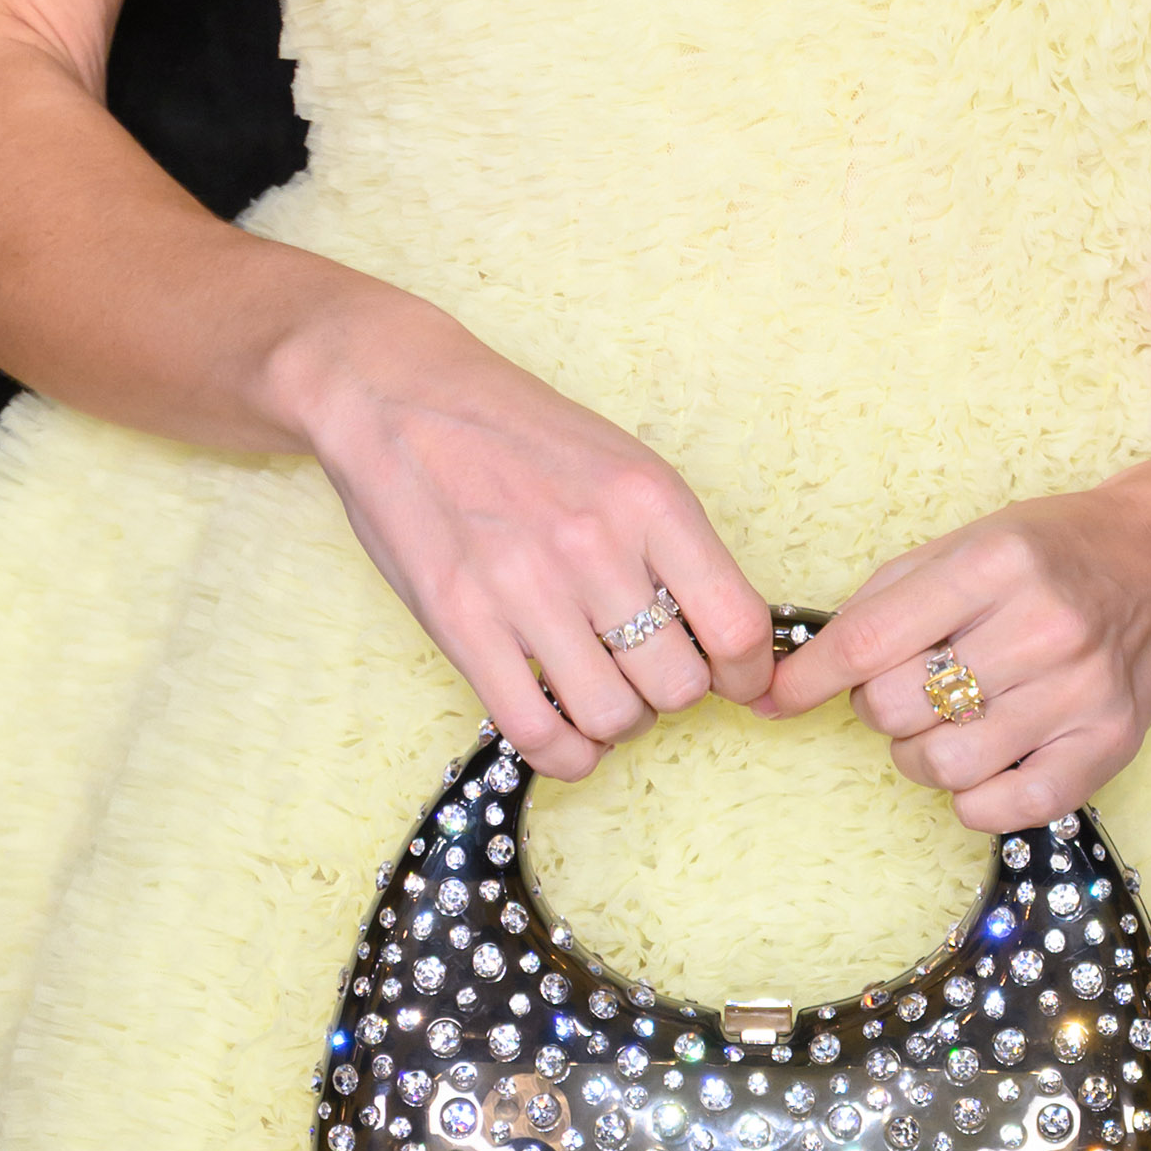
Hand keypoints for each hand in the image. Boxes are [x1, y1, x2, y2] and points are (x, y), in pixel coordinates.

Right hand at [271, 290, 777, 771]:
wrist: (399, 396)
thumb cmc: (517, 433)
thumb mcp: (621, 463)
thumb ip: (673, 545)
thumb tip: (723, 637)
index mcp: (649, 499)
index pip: (739, 624)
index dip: (751, 675)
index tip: (739, 683)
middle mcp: (595, 544)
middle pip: (681, 684)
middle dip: (674, 694)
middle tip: (647, 672)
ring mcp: (525, 588)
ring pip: (614, 717)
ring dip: (618, 722)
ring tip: (599, 693)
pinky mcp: (461, 624)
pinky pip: (536, 732)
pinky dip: (565, 753)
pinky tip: (565, 732)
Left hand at [761, 485, 1150, 833]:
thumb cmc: (1046, 555)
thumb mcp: (962, 545)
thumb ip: (882, 603)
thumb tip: (792, 671)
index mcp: (994, 564)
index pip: (869, 639)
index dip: (806, 677)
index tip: (769, 699)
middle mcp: (1043, 625)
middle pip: (898, 706)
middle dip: (879, 706)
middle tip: (907, 687)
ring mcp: (1081, 691)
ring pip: (943, 765)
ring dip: (920, 755)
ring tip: (946, 722)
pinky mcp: (1109, 745)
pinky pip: (1006, 809)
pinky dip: (971, 800)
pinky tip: (981, 762)